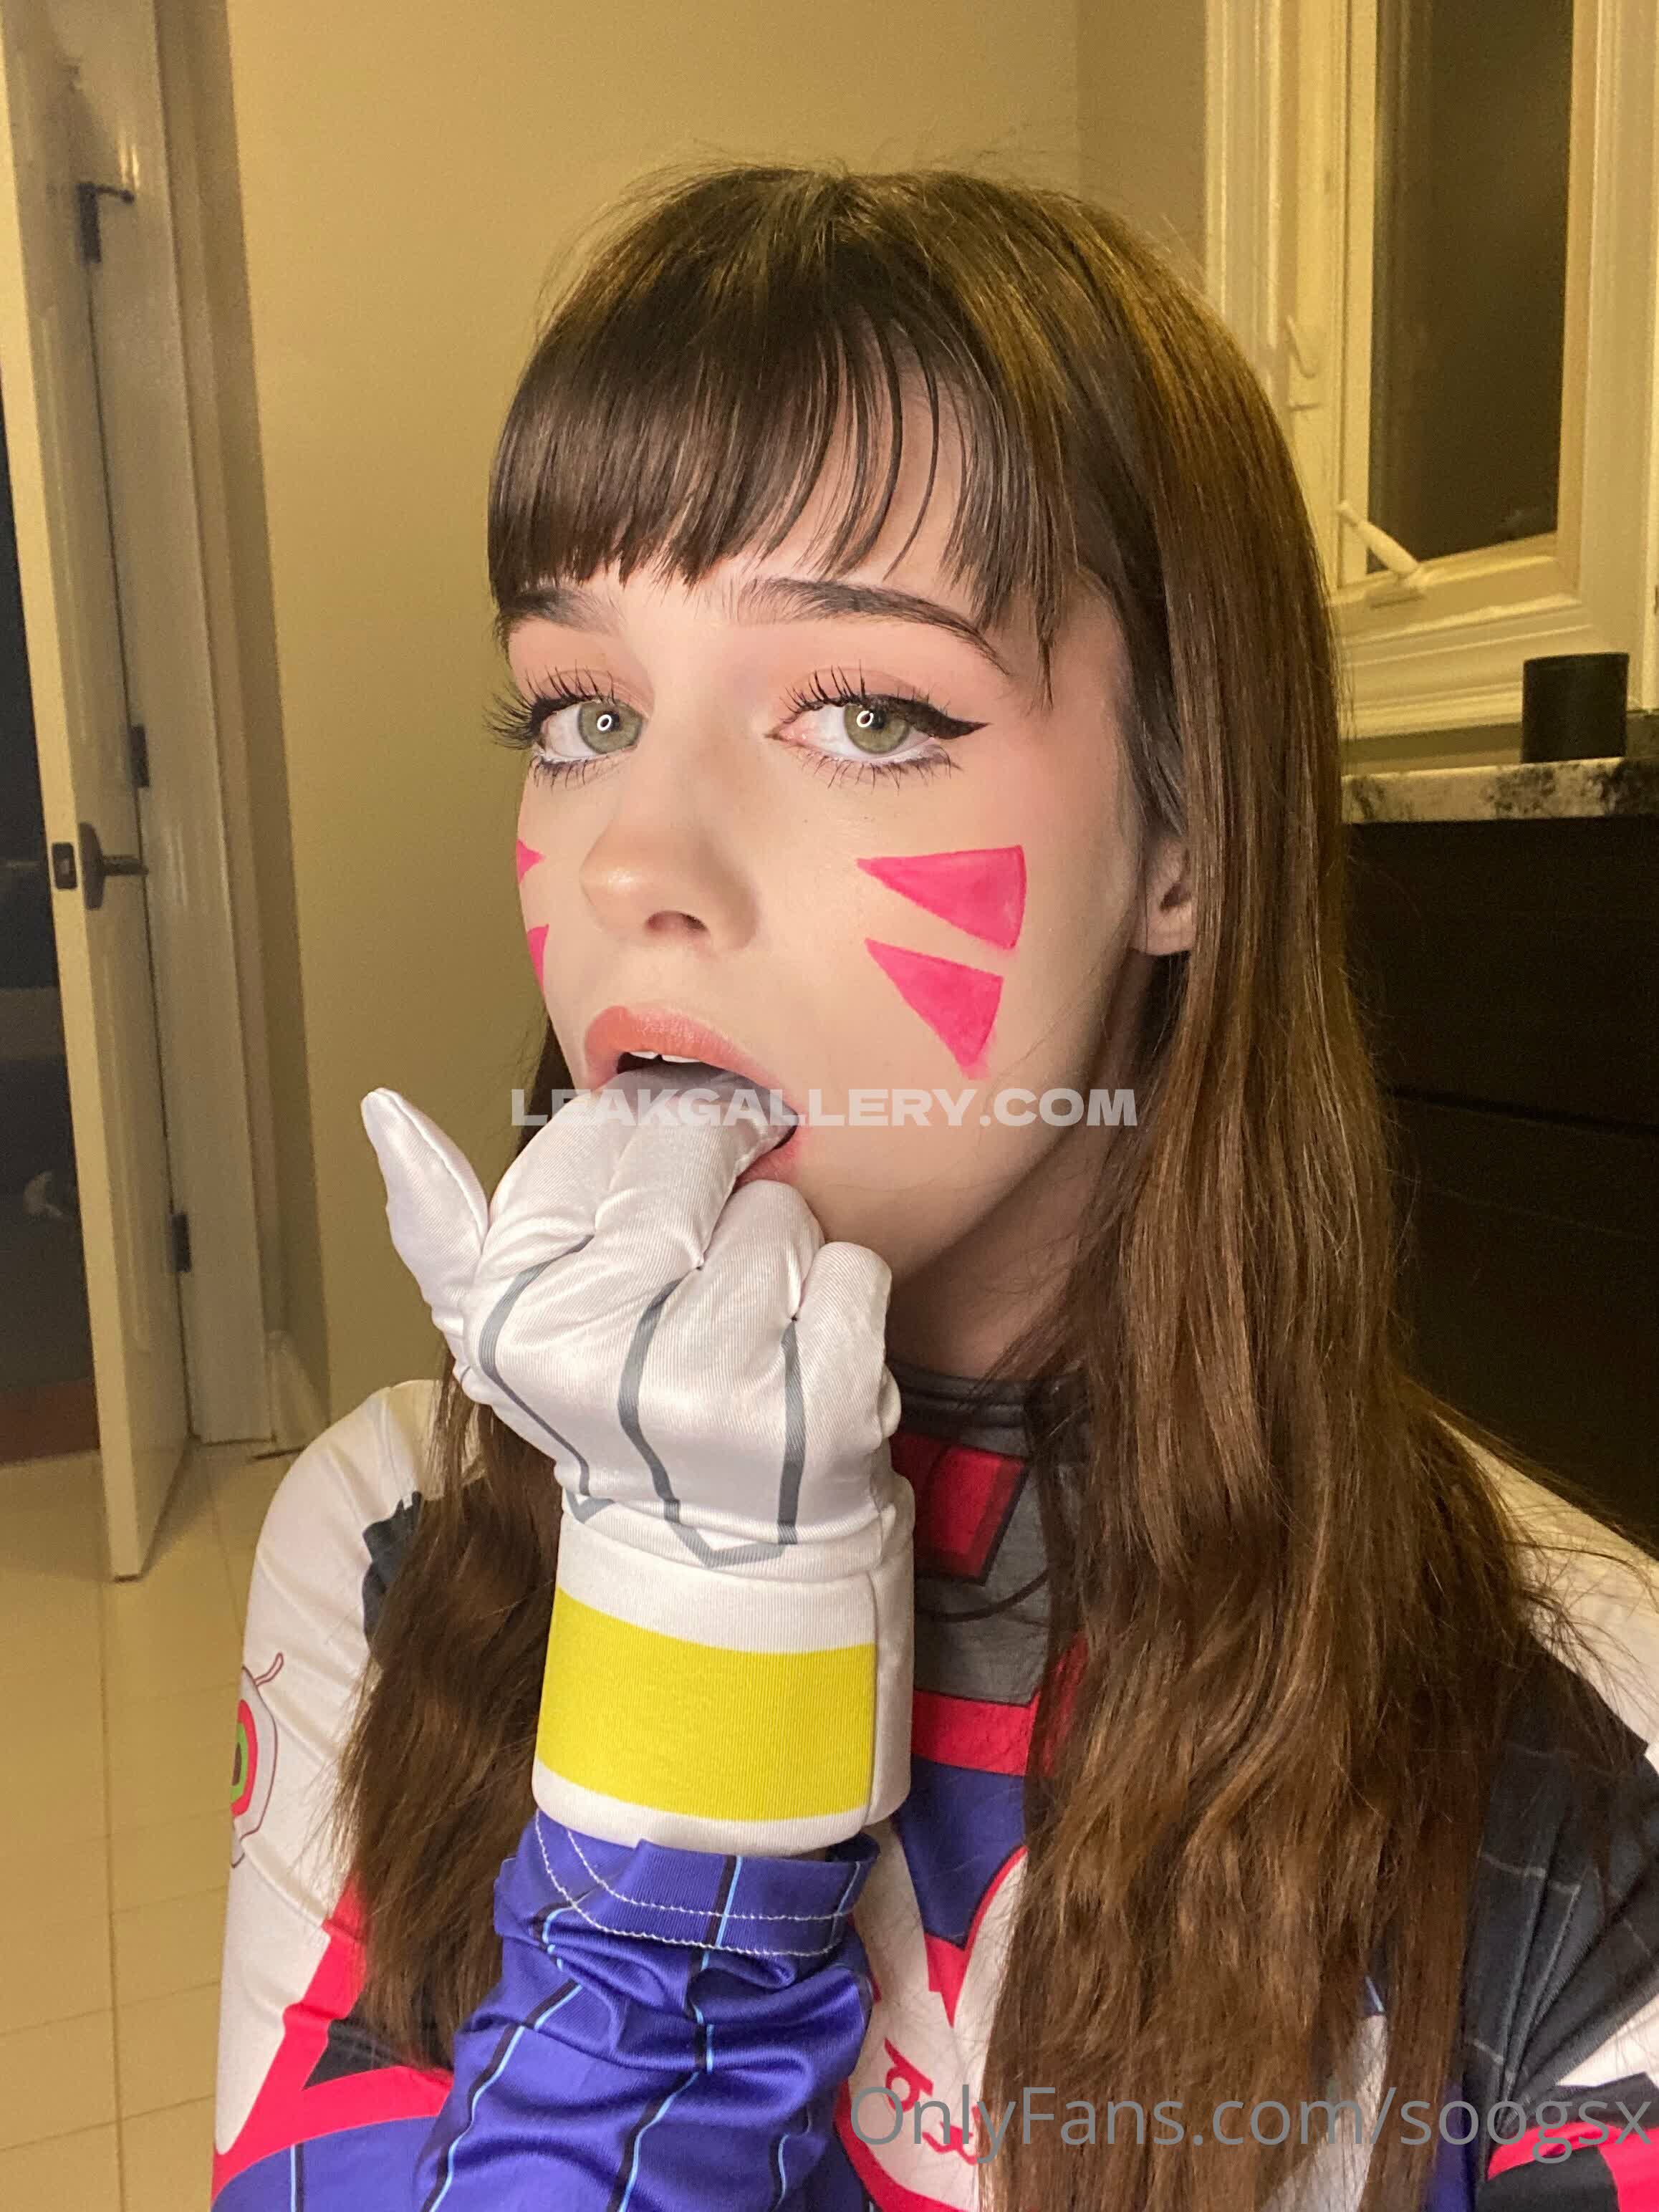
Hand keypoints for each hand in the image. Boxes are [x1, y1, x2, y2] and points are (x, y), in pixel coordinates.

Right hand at [361, 1073, 913, 1853]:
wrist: (716, 1560)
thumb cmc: (614, 1413)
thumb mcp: (505, 1336)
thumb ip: (444, 1225)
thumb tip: (383, 1109)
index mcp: (510, 1320)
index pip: (593, 1131)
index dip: (639, 1139)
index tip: (652, 1185)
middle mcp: (601, 1357)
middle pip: (695, 1151)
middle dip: (719, 1178)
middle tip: (712, 1251)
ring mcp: (716, 1388)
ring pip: (783, 1212)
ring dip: (783, 1253)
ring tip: (753, 1325)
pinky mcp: (822, 1413)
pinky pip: (855, 1272)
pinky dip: (844, 1302)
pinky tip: (805, 1357)